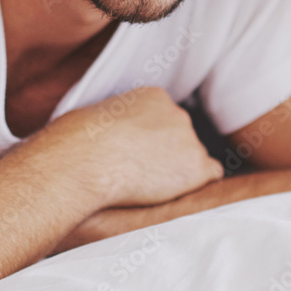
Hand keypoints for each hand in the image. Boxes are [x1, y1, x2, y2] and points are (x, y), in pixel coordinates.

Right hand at [49, 87, 224, 208]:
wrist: (86, 159)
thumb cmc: (79, 142)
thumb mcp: (98, 117)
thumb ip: (117, 124)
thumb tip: (112, 140)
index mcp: (155, 97)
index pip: (165, 119)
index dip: (151, 141)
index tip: (135, 154)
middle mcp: (178, 113)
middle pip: (181, 138)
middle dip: (166, 154)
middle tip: (140, 172)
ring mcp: (190, 139)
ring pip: (193, 159)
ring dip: (177, 172)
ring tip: (145, 184)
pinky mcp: (196, 166)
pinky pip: (211, 175)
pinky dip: (197, 185)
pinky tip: (176, 193)